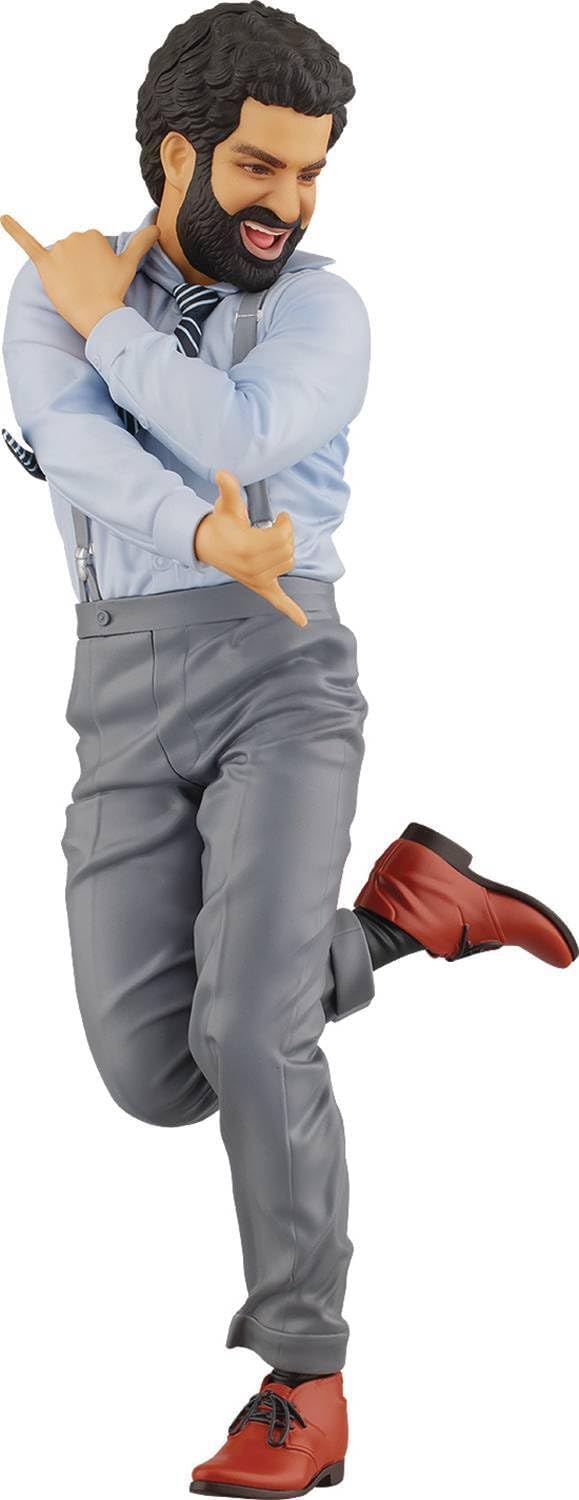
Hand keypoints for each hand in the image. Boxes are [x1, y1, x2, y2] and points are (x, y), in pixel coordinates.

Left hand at [0, 214, 159, 338]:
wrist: (98, 313)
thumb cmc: (114, 290)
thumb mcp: (130, 264)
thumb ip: (141, 243)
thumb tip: (157, 229)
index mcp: (92, 234)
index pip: (87, 247)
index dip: (92, 265)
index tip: (98, 278)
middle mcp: (74, 236)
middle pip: (71, 251)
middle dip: (77, 268)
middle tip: (87, 285)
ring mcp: (59, 250)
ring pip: (57, 258)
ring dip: (63, 271)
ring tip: (74, 287)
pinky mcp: (44, 263)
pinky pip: (27, 243)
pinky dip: (13, 229)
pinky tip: (3, 217)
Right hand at [195, 469, 307, 627]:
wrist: (205, 544)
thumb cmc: (220, 523)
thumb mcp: (226, 505)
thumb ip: (229, 489)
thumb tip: (223, 473)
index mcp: (249, 547)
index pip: (283, 536)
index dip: (286, 523)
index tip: (280, 517)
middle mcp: (254, 566)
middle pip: (289, 550)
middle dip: (286, 536)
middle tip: (275, 528)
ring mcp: (257, 578)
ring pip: (288, 564)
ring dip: (286, 552)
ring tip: (273, 544)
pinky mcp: (260, 586)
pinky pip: (277, 601)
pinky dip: (291, 611)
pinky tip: (302, 622)